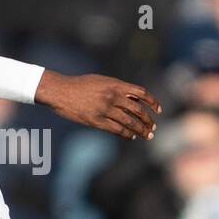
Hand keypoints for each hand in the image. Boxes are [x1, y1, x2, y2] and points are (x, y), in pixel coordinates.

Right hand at [34, 70, 159, 140]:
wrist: (60, 91)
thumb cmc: (79, 85)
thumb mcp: (101, 81)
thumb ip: (116, 88)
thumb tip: (132, 97)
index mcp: (115, 85)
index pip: (141, 93)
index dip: (152, 102)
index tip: (158, 110)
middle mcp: (112, 96)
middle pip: (138, 110)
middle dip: (148, 120)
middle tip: (153, 127)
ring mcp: (105, 109)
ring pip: (129, 122)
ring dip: (141, 130)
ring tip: (147, 135)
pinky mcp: (96, 121)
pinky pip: (116, 129)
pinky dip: (126, 134)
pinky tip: (131, 137)